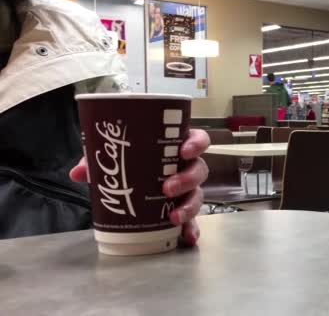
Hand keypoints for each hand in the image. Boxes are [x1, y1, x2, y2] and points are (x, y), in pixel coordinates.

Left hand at [70, 129, 210, 246]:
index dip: (196, 144)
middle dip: (187, 179)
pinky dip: (192, 230)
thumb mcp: (111, 157)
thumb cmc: (126, 160)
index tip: (183, 151)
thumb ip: (96, 160)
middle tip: (167, 188)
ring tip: (173, 217)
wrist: (124, 181)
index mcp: (175, 147)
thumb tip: (78, 173)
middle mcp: (186, 167)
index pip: (198, 140)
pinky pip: (193, 220)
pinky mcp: (182, 210)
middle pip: (199, 169)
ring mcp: (187, 190)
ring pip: (198, 195)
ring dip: (189, 206)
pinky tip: (187, 238)